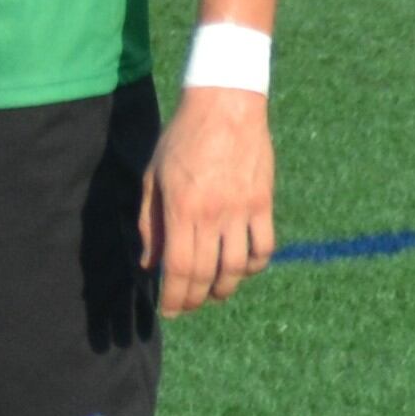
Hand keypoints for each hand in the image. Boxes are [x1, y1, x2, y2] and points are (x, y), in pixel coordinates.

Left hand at [142, 88, 276, 317]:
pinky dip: (255, 266)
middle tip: (188, 306)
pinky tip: (243, 268)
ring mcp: (242, 210)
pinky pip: (264, 246)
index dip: (174, 297)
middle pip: (206, 274)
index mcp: (181, 209)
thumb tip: (149, 265)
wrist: (225, 104)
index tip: (169, 311)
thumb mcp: (154, 178)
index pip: (178, 269)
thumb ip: (149, 223)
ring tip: (214, 293)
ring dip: (225, 288)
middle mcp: (213, 215)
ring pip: (238, 267)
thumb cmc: (182, 138)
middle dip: (194, 299)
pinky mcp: (263, 202)